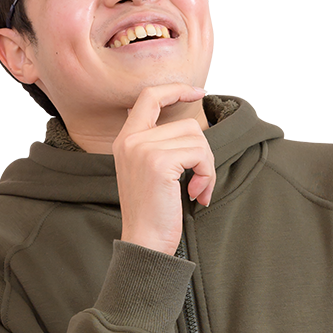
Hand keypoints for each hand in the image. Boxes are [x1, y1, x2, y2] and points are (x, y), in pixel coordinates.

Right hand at [112, 83, 215, 255]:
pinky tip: (196, 195)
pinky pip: (199, 154)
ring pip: (197, 138)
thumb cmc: (152, 214)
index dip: (176, 89)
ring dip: (207, 167)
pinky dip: (207, 175)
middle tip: (201, 181)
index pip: (149, 96)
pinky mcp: (158, 161)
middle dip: (203, 153)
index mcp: (125, 140)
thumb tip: (192, 129)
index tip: (198, 92)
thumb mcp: (150, 173)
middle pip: (187, 124)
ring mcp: (142, 149)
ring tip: (197, 190)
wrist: (144, 243)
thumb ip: (161, 147)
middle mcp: (130, 140)